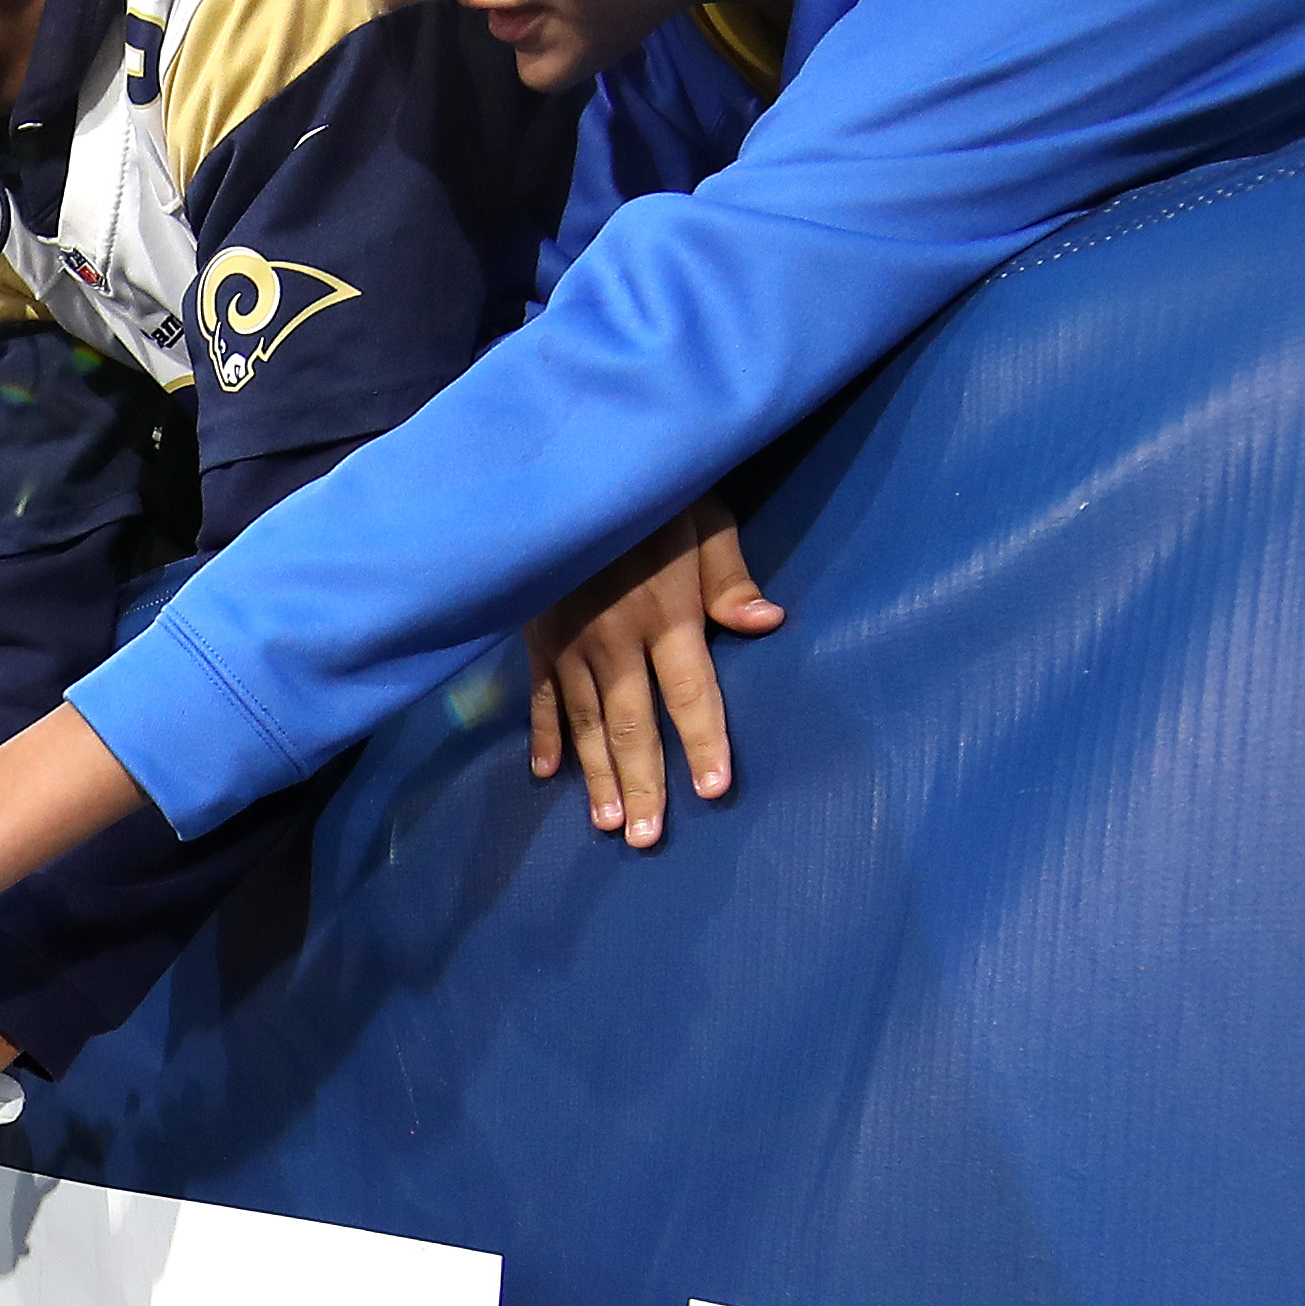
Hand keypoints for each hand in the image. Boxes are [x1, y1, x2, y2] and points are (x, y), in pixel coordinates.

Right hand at [525, 496, 781, 847]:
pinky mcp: (536, 635)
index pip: (691, 693)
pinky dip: (542, 736)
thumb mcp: (702, 517)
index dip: (704, 743)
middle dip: (642, 783)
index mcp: (665, 614)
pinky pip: (538, 696)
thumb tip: (767, 621)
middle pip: (633, 724)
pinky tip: (547, 775)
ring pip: (586, 722)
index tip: (712, 791)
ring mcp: (570, 642)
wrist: (563, 468)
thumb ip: (730, 575)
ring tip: (606, 824)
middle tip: (646, 838)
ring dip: (597, 775)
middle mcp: (616, 640)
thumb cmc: (649, 492)